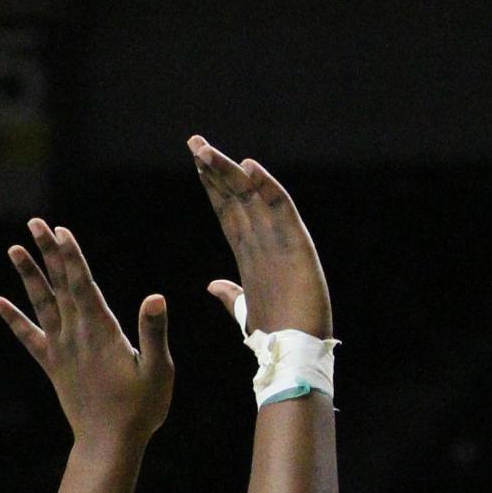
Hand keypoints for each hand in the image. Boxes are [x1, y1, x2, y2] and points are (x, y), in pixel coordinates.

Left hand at [0, 220, 172, 452]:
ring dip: (28, 276)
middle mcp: (76, 335)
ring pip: (41, 304)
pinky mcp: (53, 365)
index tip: (60, 230)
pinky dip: (12, 319)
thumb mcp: (157, 370)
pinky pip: (28, 337)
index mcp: (102, 332)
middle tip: (35, 222)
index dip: (71, 256)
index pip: (83, 285)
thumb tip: (156, 298)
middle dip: (48, 253)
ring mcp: (61, 350)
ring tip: (14, 248)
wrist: (109, 443)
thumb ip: (153, 333)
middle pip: (60, 285)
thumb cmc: (140, 409)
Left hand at [189, 136, 331, 340]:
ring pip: (253, 196)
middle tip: (193, 141)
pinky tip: (250, 166)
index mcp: (250, 252)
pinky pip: (281, 209)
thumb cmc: (274, 334)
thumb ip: (231, 294)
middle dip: (214, 169)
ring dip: (230, 170)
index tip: (195, 161)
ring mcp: (280, 240)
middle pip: (236, 195)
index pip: (227, 209)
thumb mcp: (244, 309)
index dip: (212, 185)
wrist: (293, 351)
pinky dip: (268, 186)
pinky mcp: (297, 246)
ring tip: (204, 149)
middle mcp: (264, 239)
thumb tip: (213, 285)